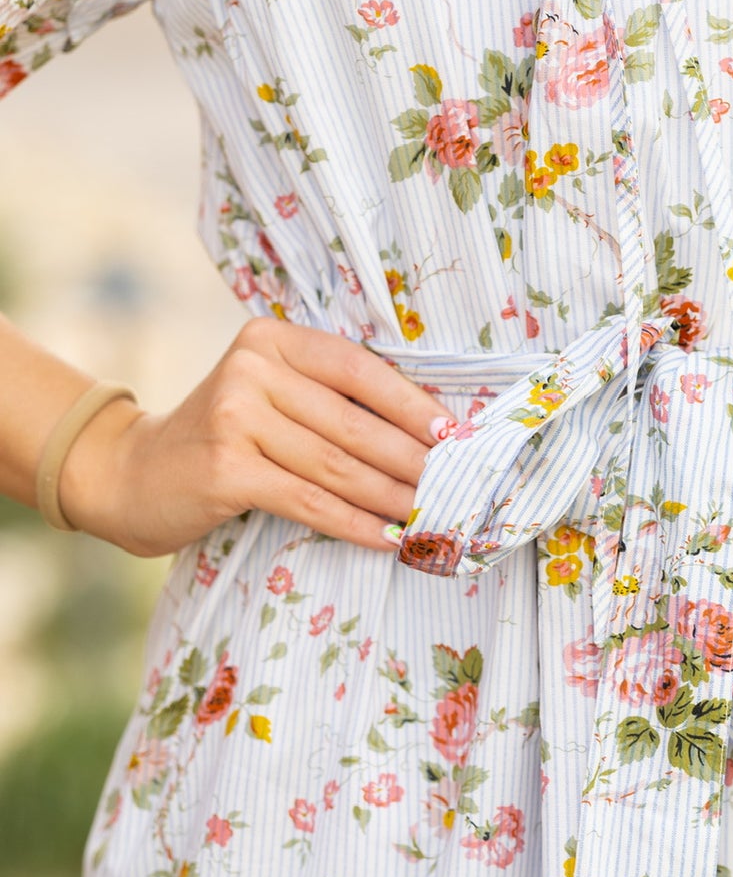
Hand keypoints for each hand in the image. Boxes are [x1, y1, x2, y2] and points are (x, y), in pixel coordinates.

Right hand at [58, 321, 447, 557]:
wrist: (133, 474)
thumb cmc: (224, 436)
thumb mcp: (270, 394)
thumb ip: (328, 397)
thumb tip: (426, 429)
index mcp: (272, 339)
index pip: (360, 369)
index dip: (413, 405)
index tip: (455, 435)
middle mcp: (252, 369)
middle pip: (355, 423)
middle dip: (413, 459)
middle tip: (455, 486)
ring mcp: (235, 418)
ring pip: (338, 465)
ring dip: (394, 496)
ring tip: (433, 516)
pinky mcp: (227, 469)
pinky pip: (311, 501)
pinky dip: (357, 523)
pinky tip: (390, 537)